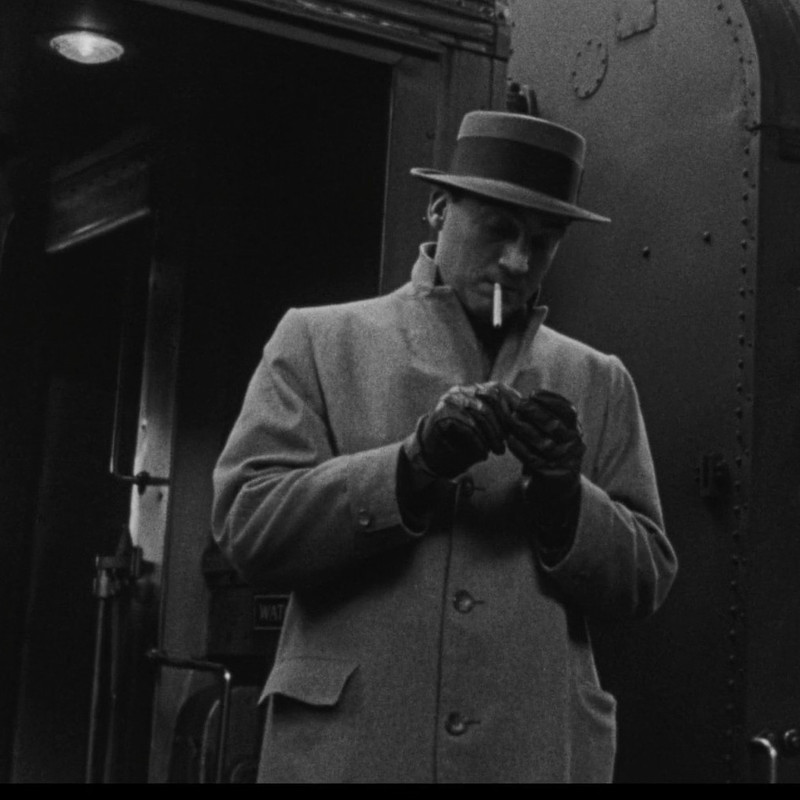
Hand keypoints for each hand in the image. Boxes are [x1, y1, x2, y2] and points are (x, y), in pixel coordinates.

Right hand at [404, 382, 521, 479]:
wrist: (433, 450)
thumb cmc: (464, 439)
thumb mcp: (486, 426)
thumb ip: (501, 417)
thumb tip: (524, 415)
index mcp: (473, 389)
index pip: (498, 388)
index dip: (511, 405)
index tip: (519, 424)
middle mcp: (461, 390)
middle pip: (491, 399)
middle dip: (502, 423)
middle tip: (507, 443)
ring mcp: (449, 400)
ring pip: (480, 412)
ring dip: (491, 435)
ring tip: (497, 451)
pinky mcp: (441, 414)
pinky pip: (467, 426)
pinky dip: (478, 441)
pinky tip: (482, 453)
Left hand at [507, 390, 584, 490]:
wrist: (554, 492)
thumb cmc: (547, 455)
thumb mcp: (550, 435)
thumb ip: (538, 416)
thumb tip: (512, 394)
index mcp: (576, 432)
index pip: (568, 411)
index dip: (551, 400)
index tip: (533, 393)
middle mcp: (574, 446)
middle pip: (554, 425)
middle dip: (535, 412)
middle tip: (518, 405)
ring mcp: (565, 462)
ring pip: (543, 442)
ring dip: (525, 428)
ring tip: (511, 420)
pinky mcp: (552, 476)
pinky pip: (533, 460)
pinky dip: (520, 448)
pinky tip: (509, 440)